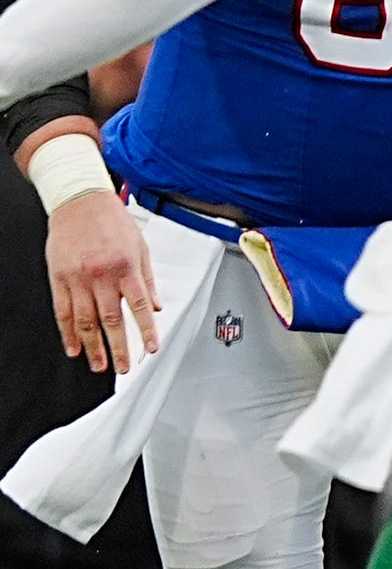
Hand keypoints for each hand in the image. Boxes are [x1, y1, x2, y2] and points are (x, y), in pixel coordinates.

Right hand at [46, 188, 156, 372]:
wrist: (78, 200)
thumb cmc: (112, 221)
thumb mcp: (140, 248)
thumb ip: (148, 281)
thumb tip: (157, 308)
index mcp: (126, 268)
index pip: (139, 307)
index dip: (147, 331)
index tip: (152, 349)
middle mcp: (101, 275)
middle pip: (111, 320)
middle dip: (118, 348)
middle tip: (123, 368)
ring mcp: (77, 278)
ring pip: (85, 320)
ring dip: (93, 346)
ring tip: (99, 365)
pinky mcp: (59, 277)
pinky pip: (63, 310)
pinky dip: (68, 331)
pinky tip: (74, 347)